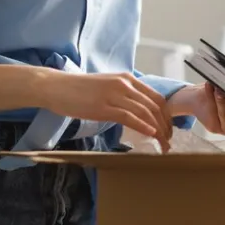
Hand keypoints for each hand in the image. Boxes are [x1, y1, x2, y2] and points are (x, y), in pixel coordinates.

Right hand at [42, 71, 172, 150]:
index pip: (157, 97)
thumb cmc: (80, 90)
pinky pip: (129, 117)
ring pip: (145, 112)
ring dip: (157, 130)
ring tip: (162, 144)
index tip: (168, 130)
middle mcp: (125, 84)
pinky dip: (143, 126)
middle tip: (168, 142)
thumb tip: (138, 112)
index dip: (166, 116)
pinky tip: (151, 135)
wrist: (56, 87)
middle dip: (165, 126)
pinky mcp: (104, 107)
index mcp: (127, 79)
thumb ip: (124, 96)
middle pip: (155, 106)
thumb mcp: (108, 87)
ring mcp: (114, 95)